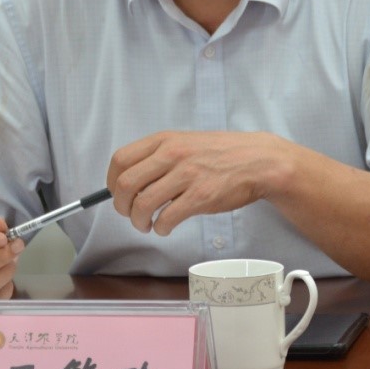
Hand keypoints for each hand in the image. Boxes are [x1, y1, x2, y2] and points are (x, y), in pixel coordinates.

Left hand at [107, 130, 287, 235]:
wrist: (258, 161)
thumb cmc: (221, 154)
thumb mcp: (186, 143)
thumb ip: (160, 156)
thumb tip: (130, 180)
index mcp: (165, 140)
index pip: (120, 160)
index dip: (110, 182)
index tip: (116, 193)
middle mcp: (172, 154)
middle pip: (125, 184)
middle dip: (121, 206)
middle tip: (129, 214)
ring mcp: (187, 175)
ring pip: (142, 204)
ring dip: (138, 221)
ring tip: (147, 225)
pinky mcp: (201, 197)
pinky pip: (167, 218)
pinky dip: (160, 228)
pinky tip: (165, 227)